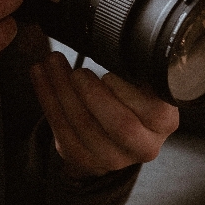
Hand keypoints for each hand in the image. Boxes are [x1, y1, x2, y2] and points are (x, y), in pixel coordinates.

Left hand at [30, 51, 179, 178]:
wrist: (115, 134)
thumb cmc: (131, 97)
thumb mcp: (144, 83)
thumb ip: (138, 68)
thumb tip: (117, 44)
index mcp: (164, 122)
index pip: (153, 110)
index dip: (127, 92)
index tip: (108, 73)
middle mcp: (143, 145)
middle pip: (119, 123)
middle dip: (93, 94)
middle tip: (77, 72)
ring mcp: (113, 158)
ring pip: (84, 126)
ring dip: (61, 90)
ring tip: (51, 63)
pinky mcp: (85, 159)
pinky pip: (62, 130)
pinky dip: (47, 98)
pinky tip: (40, 76)